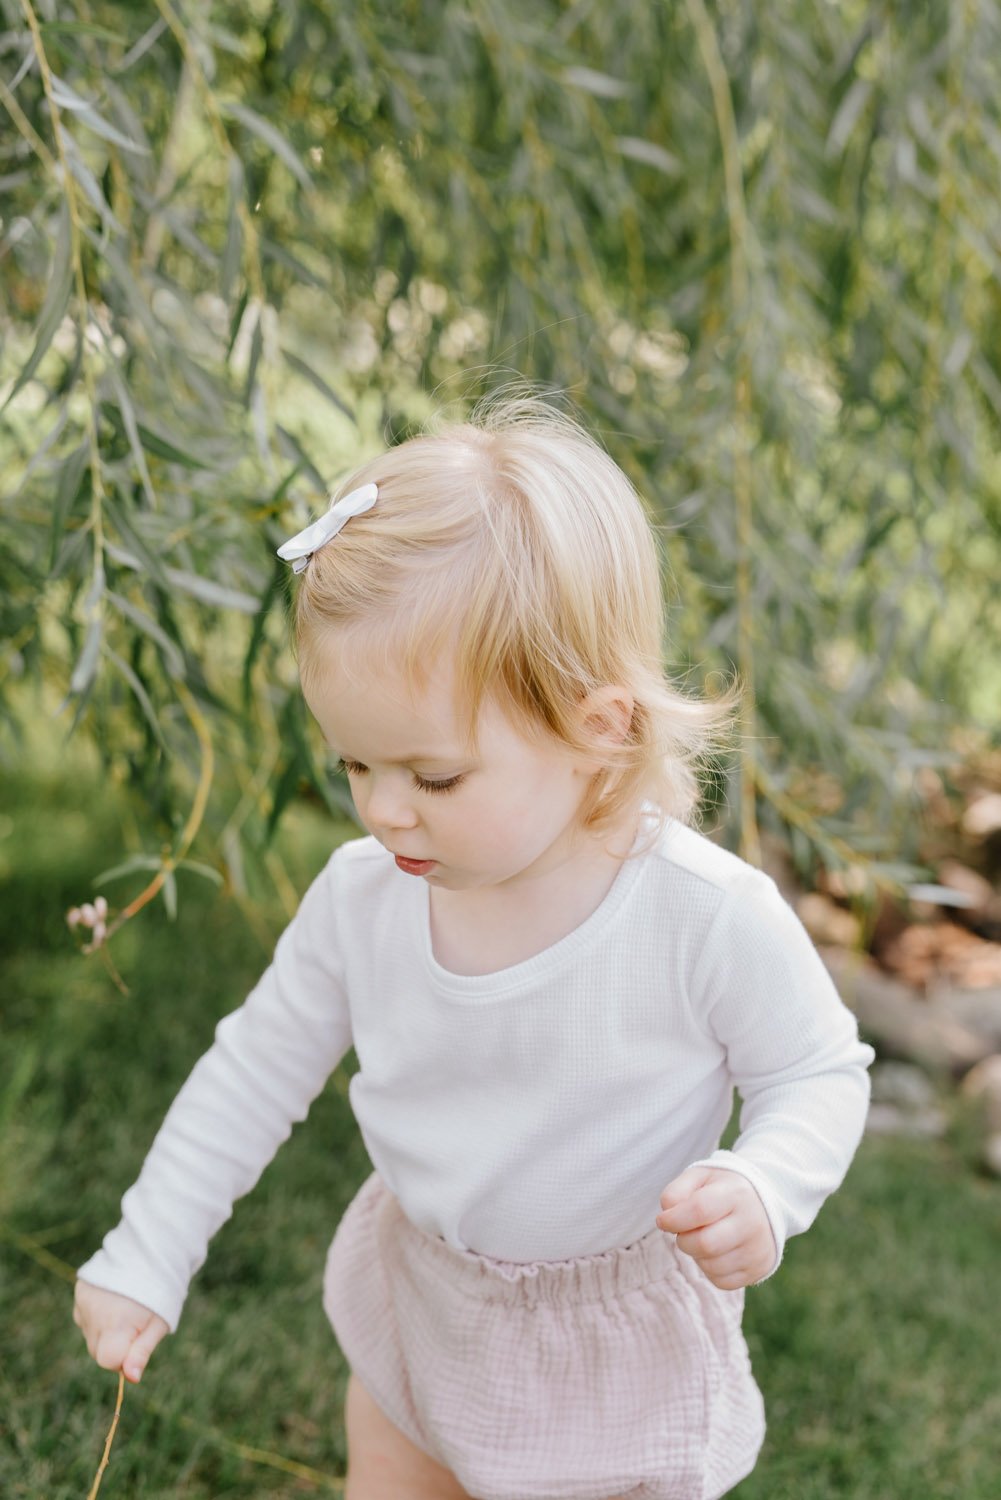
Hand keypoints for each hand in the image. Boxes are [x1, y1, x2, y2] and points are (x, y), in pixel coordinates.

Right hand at [73, 1280, 168, 1383]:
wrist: (151, 1252)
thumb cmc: (161, 1292)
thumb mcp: (158, 1324)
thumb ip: (142, 1352)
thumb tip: (131, 1379)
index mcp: (116, 1324)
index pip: (108, 1361)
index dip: (124, 1358)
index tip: (138, 1342)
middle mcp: (94, 1314)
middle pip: (97, 1350)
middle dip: (114, 1346)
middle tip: (135, 1324)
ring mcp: (84, 1302)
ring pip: (90, 1334)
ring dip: (104, 1330)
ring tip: (125, 1308)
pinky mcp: (80, 1291)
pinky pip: (84, 1316)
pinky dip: (97, 1315)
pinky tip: (113, 1300)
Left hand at [656, 1166, 776, 1289]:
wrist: (763, 1203)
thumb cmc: (722, 1189)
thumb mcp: (699, 1177)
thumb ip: (676, 1192)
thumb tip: (666, 1219)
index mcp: (737, 1193)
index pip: (699, 1210)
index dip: (673, 1219)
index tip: (662, 1221)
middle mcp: (752, 1222)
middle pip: (704, 1244)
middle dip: (684, 1240)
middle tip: (684, 1230)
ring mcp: (758, 1249)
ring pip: (710, 1266)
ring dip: (696, 1255)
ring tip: (705, 1236)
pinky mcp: (759, 1270)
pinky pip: (721, 1281)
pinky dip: (710, 1269)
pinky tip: (717, 1251)